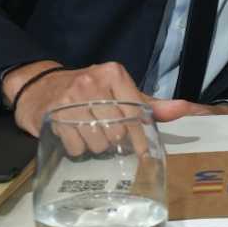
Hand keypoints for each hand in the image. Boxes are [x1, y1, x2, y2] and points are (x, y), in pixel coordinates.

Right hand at [3, 61, 227, 137]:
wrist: (39, 86)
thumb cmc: (88, 90)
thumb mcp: (119, 91)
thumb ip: (151, 104)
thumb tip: (188, 109)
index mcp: (114, 74)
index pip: (136, 111)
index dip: (140, 135)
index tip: (144, 152)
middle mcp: (92, 83)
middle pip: (118, 130)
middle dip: (115, 140)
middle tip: (107, 135)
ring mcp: (71, 99)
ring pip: (99, 142)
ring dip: (97, 146)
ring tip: (90, 134)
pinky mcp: (52, 116)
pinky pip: (77, 148)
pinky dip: (79, 149)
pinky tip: (75, 137)